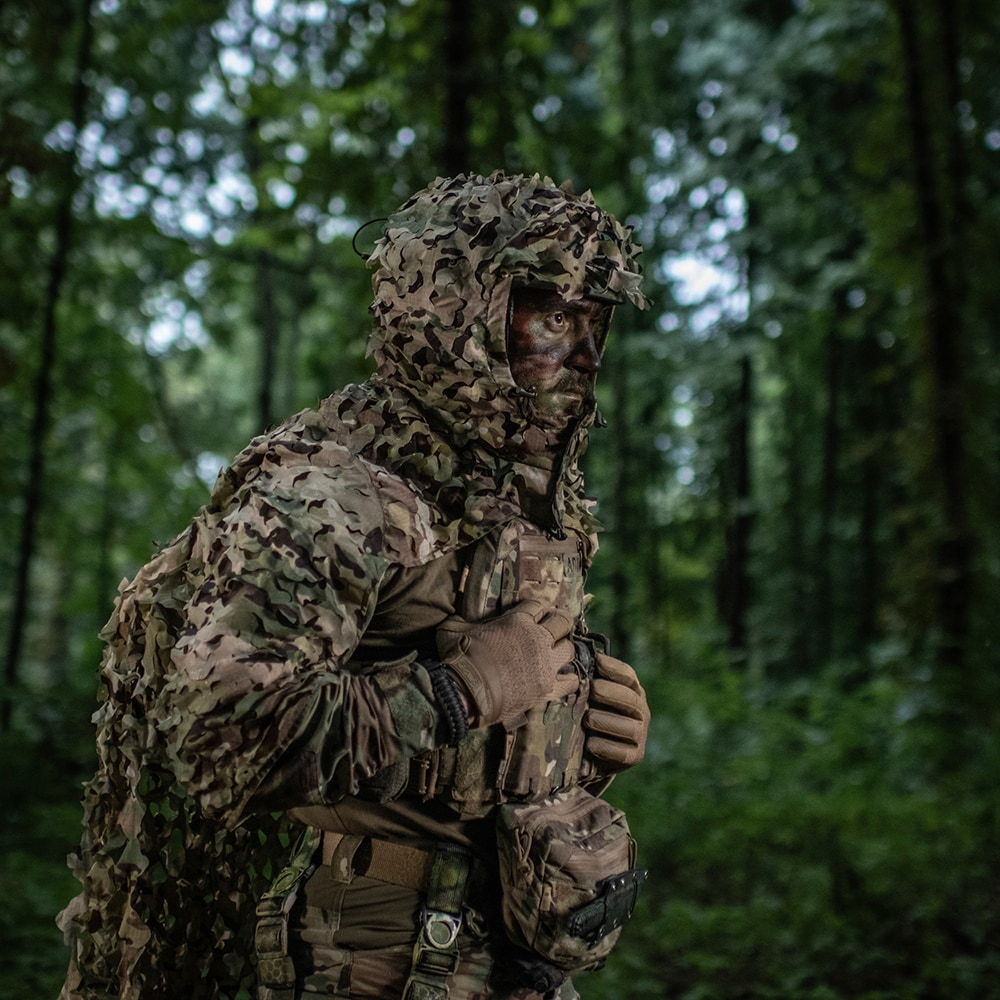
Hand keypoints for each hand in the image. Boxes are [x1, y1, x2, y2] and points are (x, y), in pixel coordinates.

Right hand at [436, 599, 576, 726]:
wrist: (466, 691)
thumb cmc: (460, 658)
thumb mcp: (454, 629)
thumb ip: (462, 620)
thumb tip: (455, 618)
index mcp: (518, 620)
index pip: (538, 604)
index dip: (538, 607)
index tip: (537, 612)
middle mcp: (538, 638)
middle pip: (562, 622)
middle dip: (559, 623)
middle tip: (554, 628)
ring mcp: (546, 664)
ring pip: (570, 649)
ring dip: (564, 650)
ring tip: (558, 653)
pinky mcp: (548, 688)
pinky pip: (571, 681)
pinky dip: (569, 679)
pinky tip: (565, 678)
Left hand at [584, 652, 649, 770]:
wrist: (594, 755)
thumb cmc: (590, 716)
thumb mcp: (591, 697)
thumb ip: (588, 680)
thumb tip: (572, 654)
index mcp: (633, 691)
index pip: (628, 675)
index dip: (613, 667)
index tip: (596, 661)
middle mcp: (641, 711)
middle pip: (630, 699)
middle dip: (609, 692)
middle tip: (592, 689)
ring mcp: (640, 735)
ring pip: (628, 726)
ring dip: (605, 721)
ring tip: (587, 719)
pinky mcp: (634, 756)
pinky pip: (622, 752)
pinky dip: (605, 747)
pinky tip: (589, 743)